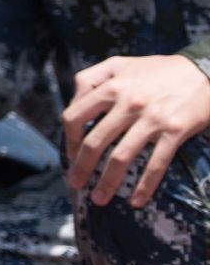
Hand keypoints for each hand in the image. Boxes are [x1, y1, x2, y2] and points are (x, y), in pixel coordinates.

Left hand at [62, 53, 209, 207]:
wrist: (205, 70)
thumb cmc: (158, 70)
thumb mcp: (119, 64)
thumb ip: (90, 79)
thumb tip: (72, 104)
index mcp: (111, 87)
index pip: (75, 117)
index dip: (69, 140)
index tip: (71, 155)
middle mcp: (128, 103)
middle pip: (94, 142)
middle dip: (81, 168)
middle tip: (76, 184)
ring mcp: (152, 119)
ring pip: (121, 157)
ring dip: (107, 183)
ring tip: (99, 199)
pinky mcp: (174, 131)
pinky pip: (155, 163)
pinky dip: (145, 185)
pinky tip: (137, 201)